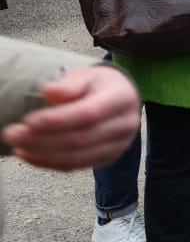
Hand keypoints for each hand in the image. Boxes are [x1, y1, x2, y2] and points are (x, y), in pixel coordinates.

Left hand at [1, 64, 140, 170]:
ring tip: (16, 145)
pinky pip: (75, 166)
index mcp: (122, 98)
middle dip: (41, 139)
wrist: (118, 97)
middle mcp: (126, 124)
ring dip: (41, 154)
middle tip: (11, 134)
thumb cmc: (96, 84)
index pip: (89, 114)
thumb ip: (69, 83)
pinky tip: (27, 154)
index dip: (57, 120)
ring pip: (76, 157)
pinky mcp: (107, 158)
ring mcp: (119, 145)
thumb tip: (48, 91)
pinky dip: (47, 162)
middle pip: (80, 138)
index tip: (28, 120)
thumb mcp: (85, 75)